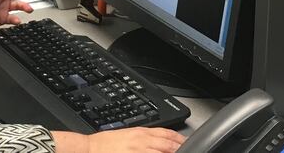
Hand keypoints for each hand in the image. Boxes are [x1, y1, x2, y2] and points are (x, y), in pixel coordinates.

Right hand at [52, 127, 184, 152]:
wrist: (91, 148)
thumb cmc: (106, 144)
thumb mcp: (127, 134)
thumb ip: (143, 137)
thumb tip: (157, 140)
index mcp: (140, 132)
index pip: (166, 132)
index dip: (179, 138)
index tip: (188, 142)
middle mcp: (142, 141)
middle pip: (168, 144)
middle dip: (181, 148)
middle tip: (192, 151)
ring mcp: (139, 151)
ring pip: (163, 151)